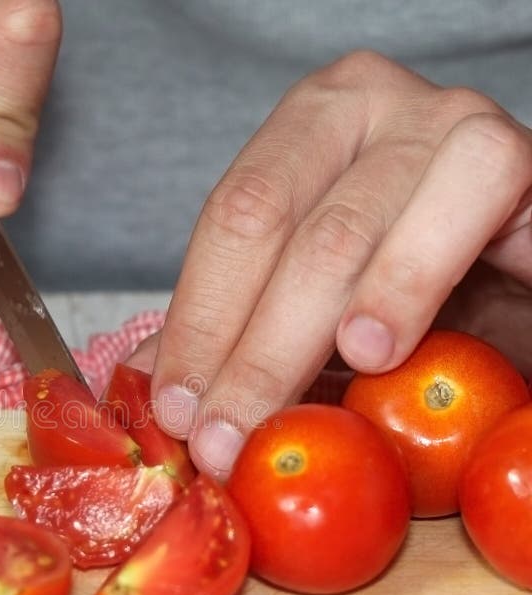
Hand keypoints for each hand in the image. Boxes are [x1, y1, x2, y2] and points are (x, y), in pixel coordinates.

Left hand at [147, 50, 531, 478]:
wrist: (520, 277)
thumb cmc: (417, 291)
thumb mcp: (312, 311)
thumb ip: (235, 332)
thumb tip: (148, 386)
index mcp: (303, 132)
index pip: (226, 223)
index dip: (196, 323)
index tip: (175, 412)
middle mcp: (363, 106)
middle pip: (265, 224)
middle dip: (233, 350)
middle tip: (215, 441)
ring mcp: (434, 123)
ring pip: (337, 236)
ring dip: (290, 345)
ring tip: (263, 421)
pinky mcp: (505, 158)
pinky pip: (448, 215)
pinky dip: (401, 286)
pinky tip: (372, 349)